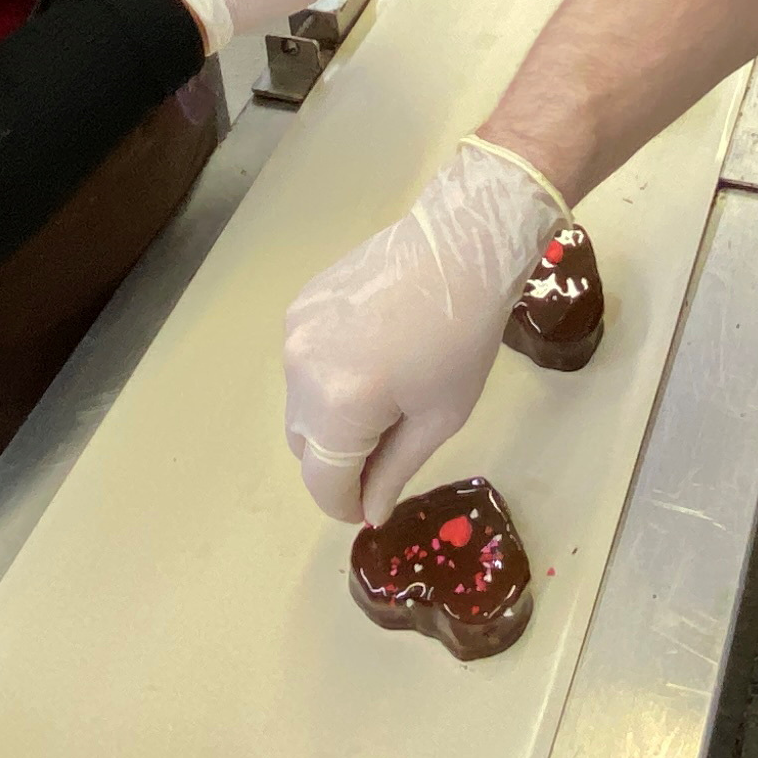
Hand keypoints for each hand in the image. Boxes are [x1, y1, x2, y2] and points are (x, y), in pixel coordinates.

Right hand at [282, 138, 567, 520]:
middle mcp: (301, 373)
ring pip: (300, 403)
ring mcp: (294, 335)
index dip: (344, 504)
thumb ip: (394, 470)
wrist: (457, 247)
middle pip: (304, 444)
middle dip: (338, 459)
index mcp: (339, 408)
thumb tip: (369, 510)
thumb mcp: (439, 417)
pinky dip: (326, 374)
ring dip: (330, 416)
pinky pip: (303, 362)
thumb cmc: (463, 338)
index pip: (322, 481)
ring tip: (381, 393)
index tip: (368, 505)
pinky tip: (370, 354)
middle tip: (385, 446)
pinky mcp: (299, 305)